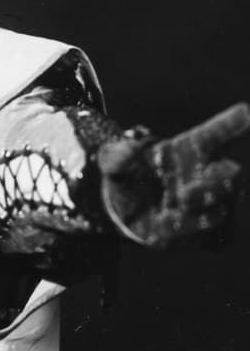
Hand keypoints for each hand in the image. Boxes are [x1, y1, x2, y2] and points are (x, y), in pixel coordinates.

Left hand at [99, 103, 249, 247]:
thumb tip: (131, 147)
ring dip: (196, 215)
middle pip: (232, 176)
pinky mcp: (215, 234)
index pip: (216, 133)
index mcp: (191, 149)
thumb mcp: (114, 164)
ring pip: (224, 212)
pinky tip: (168, 227)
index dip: (232, 123)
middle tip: (182, 195)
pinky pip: (217, 239)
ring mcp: (217, 204)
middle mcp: (211, 174)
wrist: (128, 211)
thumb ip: (118, 155)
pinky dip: (192, 234)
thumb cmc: (130, 176)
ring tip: (166, 213)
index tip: (245, 112)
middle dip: (215, 186)